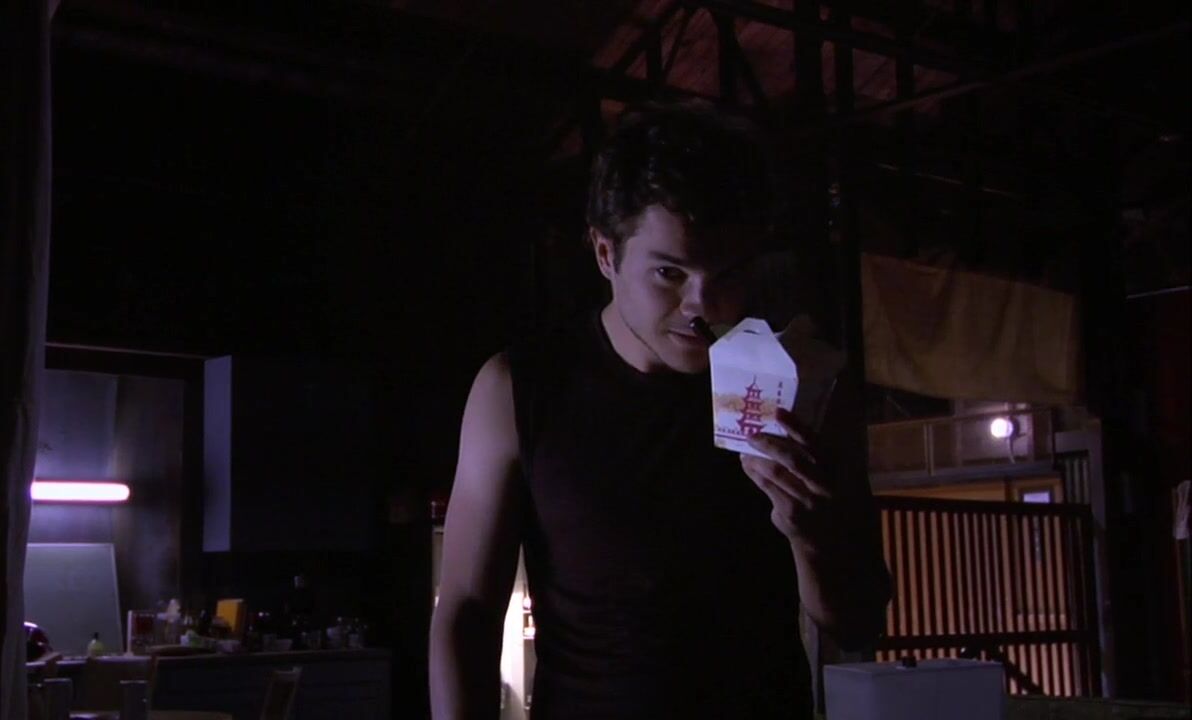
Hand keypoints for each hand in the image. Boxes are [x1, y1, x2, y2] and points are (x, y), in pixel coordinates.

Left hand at [739, 408, 834, 548]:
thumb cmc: (824, 497)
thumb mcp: (827, 475)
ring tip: (745, 451)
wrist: (830, 540)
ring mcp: (808, 501)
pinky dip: (754, 474)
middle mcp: (824, 484)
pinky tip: (748, 467)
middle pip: (792, 459)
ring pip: (775, 473)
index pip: (814, 443)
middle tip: (751, 434)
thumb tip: (779, 431)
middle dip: (768, 444)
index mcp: (834, 468)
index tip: (778, 412)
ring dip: (756, 459)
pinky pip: (767, 488)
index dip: (795, 426)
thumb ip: (810, 457)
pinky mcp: (791, 514)